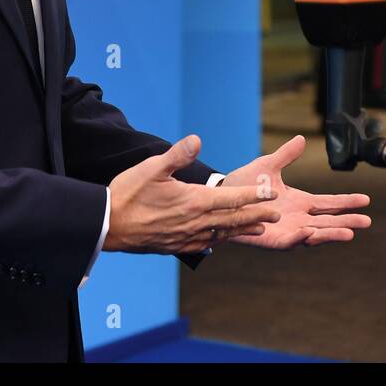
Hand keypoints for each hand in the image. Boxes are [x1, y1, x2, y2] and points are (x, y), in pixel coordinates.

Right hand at [104, 135, 279, 254]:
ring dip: (243, 229)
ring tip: (261, 227)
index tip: (272, 194)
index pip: (231, 198)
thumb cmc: (128, 193)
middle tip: (278, 213)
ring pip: (221, 233)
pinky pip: (204, 243)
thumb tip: (196, 139)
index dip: (254, 196)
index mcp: (193, 201)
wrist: (107, 226)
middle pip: (233, 218)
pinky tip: (221, 239)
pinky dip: (219, 239)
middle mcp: (194, 222)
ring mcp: (185, 237)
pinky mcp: (175, 246)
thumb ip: (177, 155)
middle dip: (257, 214)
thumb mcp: (151, 167)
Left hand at [220, 135, 371, 249]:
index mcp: (300, 202)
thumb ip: (286, 155)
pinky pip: (290, 241)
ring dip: (330, 234)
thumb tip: (301, 139)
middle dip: (347, 221)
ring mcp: (287, 231)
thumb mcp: (268, 166)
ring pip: (314, 234)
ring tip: (349, 234)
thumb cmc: (244, 184)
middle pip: (328, 221)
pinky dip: (300, 239)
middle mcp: (298, 218)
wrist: (221, 198)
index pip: (329, 203)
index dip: (347, 202)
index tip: (366, 200)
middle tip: (367, 222)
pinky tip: (311, 234)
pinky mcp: (273, 240)